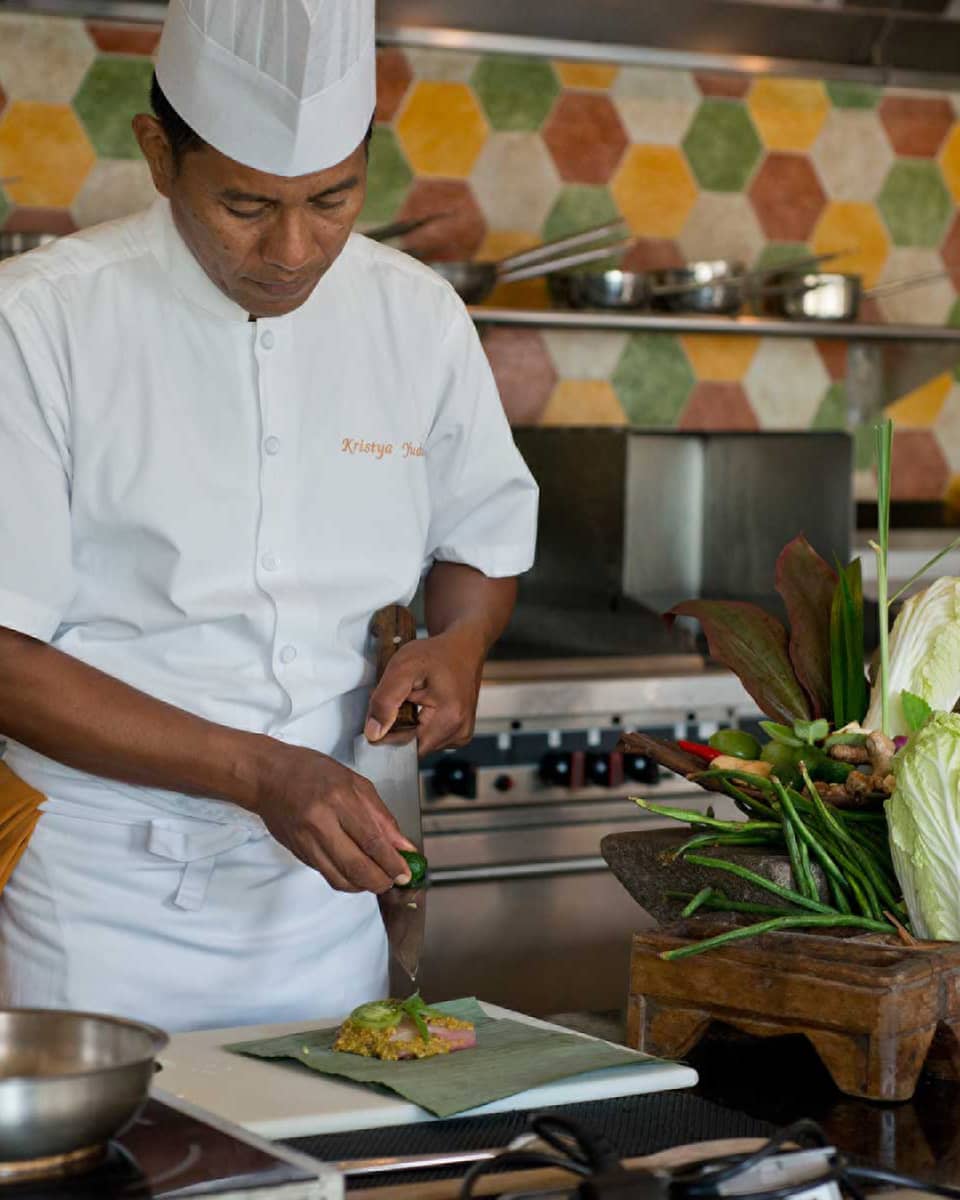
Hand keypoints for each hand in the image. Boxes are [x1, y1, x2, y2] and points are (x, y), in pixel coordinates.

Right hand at [257, 744, 415, 892]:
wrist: (268, 777)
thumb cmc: (313, 772)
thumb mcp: (355, 783)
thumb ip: (381, 816)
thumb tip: (403, 846)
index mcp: (339, 798)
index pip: (372, 840)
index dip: (392, 862)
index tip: (406, 873)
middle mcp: (320, 823)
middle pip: (357, 867)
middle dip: (381, 881)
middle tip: (395, 880)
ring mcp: (306, 841)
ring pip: (341, 879)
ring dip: (364, 886)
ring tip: (379, 879)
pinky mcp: (299, 853)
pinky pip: (328, 875)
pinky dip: (347, 880)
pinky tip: (358, 873)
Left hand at [364, 627, 483, 754]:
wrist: (463, 647)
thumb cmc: (436, 654)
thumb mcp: (403, 668)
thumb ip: (385, 700)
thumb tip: (373, 733)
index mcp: (449, 719)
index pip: (405, 746)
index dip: (388, 730)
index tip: (387, 706)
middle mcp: (460, 732)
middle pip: (413, 746)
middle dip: (401, 725)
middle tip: (403, 697)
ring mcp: (462, 734)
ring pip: (421, 743)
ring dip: (411, 725)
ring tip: (416, 699)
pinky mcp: (461, 733)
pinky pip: (432, 738)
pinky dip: (423, 725)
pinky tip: (425, 706)